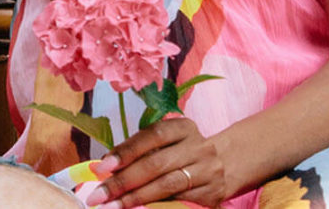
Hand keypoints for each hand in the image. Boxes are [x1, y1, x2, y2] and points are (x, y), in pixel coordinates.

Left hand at [87, 116, 231, 208]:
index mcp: (183, 128)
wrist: (229, 163)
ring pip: (167, 186)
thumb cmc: (184, 151)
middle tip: (99, 195)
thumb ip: (140, 151)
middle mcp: (198, 147)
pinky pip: (180, 202)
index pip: (152, 136)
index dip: (126, 151)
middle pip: (156, 164)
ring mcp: (208, 171)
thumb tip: (103, 169)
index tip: (102, 167)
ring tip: (113, 206)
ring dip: (136, 198)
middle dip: (123, 181)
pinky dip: (156, 206)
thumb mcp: (168, 142)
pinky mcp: (212, 194)